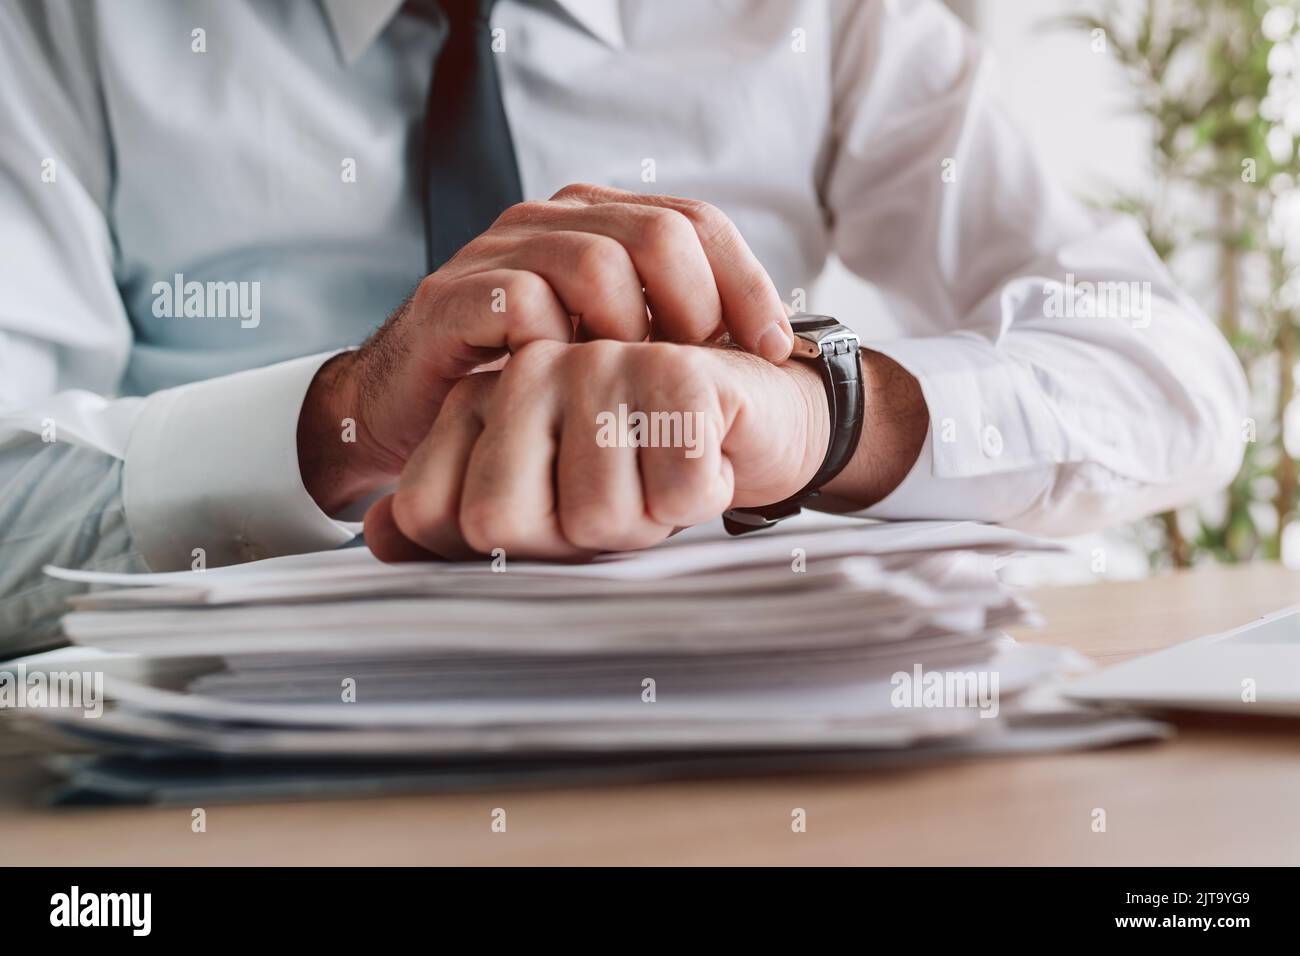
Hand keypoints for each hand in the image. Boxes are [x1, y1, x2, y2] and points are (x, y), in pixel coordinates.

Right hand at [298, 184, 794, 513]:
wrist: (410, 414)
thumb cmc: (525, 386)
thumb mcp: (614, 353)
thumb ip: (673, 331)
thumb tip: (768, 343)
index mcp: (598, 223)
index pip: (697, 221)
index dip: (746, 283)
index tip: (771, 346)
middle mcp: (551, 222)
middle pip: (658, 233)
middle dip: (694, 309)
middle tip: (691, 374)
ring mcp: (498, 254)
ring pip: (594, 263)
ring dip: (626, 337)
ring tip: (625, 389)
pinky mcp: (451, 297)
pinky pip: (521, 300)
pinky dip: (555, 349)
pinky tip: (563, 388)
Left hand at [362, 340, 829, 560]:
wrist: (754, 416)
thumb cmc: (643, 469)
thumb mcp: (544, 507)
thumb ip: (456, 523)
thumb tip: (379, 537)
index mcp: (481, 403)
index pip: (448, 521)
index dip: (519, 550)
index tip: (566, 521)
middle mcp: (528, 373)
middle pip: (508, 525)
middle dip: (579, 542)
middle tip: (622, 503)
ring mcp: (598, 365)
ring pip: (596, 519)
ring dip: (649, 521)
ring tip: (665, 473)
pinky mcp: (676, 371)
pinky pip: (672, 496)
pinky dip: (702, 497)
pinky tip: (708, 455)